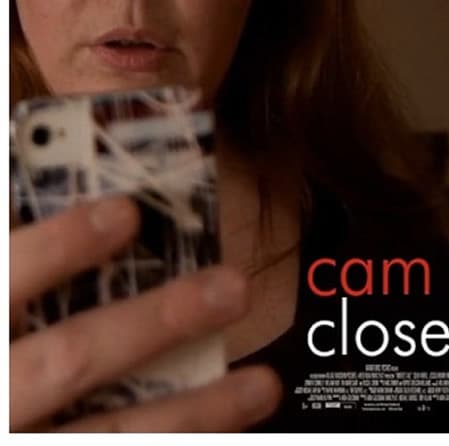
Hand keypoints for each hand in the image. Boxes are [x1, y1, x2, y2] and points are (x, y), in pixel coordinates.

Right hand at [10, 196, 281, 431]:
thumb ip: (2, 259)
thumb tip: (15, 188)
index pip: (3, 277)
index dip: (59, 246)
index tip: (125, 214)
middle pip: (69, 358)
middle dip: (155, 324)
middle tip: (232, 287)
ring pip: (107, 441)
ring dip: (192, 416)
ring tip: (261, 386)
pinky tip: (218, 444)